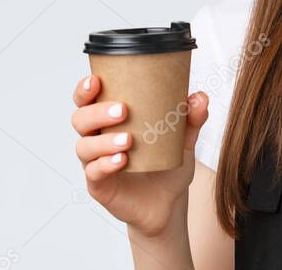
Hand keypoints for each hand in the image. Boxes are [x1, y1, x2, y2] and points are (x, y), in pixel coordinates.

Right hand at [70, 74, 209, 237]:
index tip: (96, 80)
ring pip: (84, 146)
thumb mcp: (184, 139)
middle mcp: (97, 138)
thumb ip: (192, 118)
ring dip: (104, 141)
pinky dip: (105, 164)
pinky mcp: (99, 185)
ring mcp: (95, 162)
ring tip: (128, 140)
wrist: (169, 201)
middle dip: (97, 112)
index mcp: (110, 120)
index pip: (87, 99)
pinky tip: (121, 161)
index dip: (85, 89)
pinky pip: (93, 173)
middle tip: (123, 110)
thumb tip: (200, 97)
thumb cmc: (168, 163)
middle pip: (81, 119)